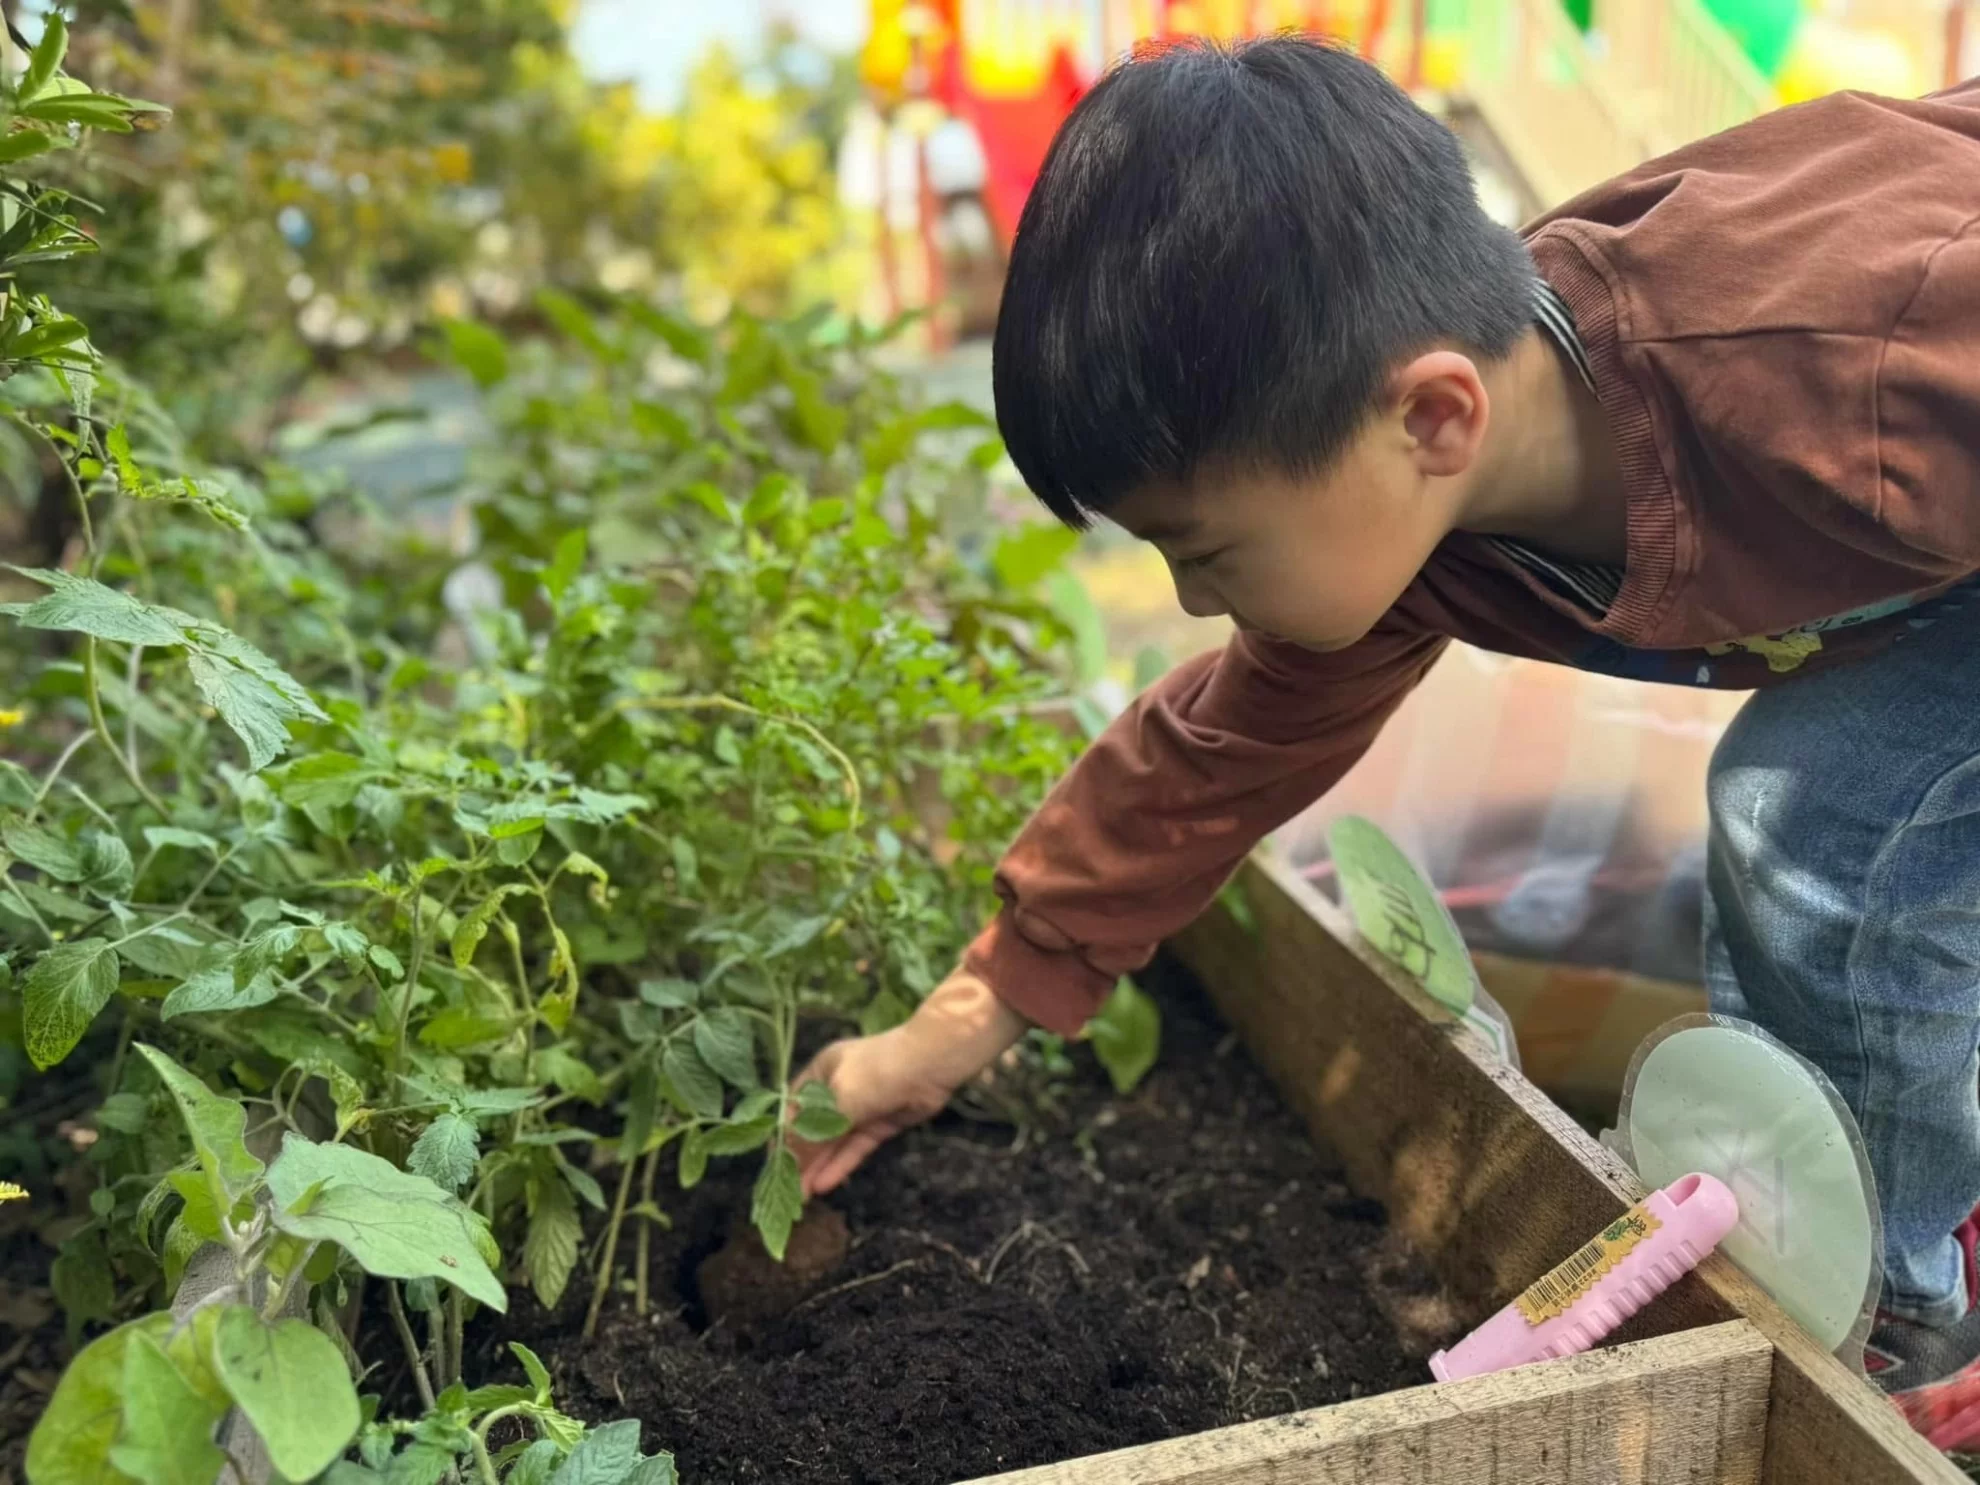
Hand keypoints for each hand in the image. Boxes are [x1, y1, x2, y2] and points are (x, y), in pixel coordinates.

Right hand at [794, 968, 1026, 1196]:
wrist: (931, 1063)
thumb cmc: (877, 1071)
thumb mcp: (839, 1100)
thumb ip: (814, 1132)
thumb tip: (788, 1161)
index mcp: (820, 1072)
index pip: (792, 1109)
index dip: (781, 1137)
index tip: (772, 1165)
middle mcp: (837, 1090)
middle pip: (813, 1128)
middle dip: (800, 1158)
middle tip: (786, 1191)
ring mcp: (860, 1108)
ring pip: (834, 1142)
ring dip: (818, 1167)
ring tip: (802, 1197)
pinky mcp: (879, 1124)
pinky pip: (854, 1147)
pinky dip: (841, 1164)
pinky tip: (825, 1185)